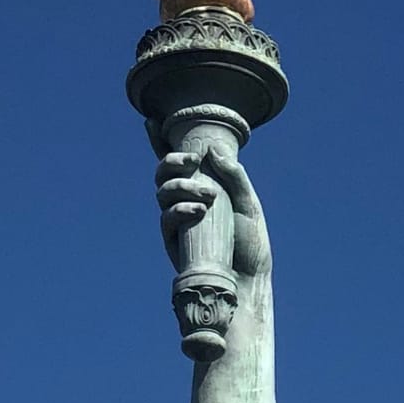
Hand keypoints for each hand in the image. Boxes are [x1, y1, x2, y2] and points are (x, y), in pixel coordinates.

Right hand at [154, 142, 271, 282]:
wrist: (248, 280)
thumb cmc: (250, 243)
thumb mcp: (248, 205)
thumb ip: (234, 176)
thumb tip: (212, 149)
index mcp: (204, 186)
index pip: (179, 161)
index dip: (160, 141)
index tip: (152, 122)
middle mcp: (186, 200)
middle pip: (164, 172)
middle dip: (173, 160)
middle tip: (194, 160)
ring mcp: (178, 220)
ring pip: (163, 191)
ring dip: (182, 186)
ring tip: (208, 196)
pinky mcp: (174, 241)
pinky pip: (166, 218)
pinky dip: (180, 210)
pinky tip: (198, 212)